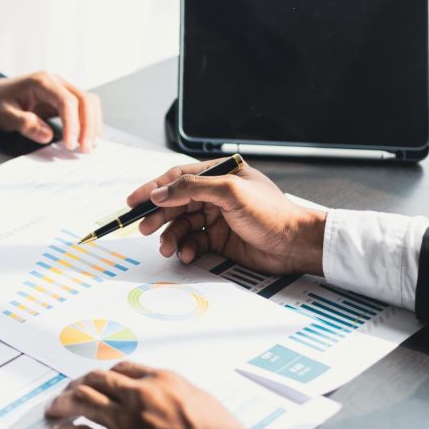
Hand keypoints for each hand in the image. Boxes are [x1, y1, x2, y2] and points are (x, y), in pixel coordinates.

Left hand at [0, 72, 102, 151]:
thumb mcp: (4, 115)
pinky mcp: (65, 99)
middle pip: (84, 100)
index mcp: (42, 82)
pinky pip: (84, 108)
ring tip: (88, 146)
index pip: (66, 101)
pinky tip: (87, 138)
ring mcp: (63, 89)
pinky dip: (89, 123)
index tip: (70, 145)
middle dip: (88, 126)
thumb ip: (24, 123)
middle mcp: (57, 82)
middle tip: (85, 149)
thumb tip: (47, 136)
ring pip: (89, 103)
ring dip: (92, 125)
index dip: (72, 124)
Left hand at [45, 361, 269, 428]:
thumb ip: (180, 395)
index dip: (104, 375)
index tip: (95, 381)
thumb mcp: (205, 404)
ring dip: (62, 403)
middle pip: (96, 381)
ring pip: (82, 401)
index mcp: (163, 381)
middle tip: (65, 393)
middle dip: (76, 384)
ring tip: (53, 409)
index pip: (123, 369)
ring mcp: (127, 424)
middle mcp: (140, 396)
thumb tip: (168, 398)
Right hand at [126, 159, 325, 274]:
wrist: (295, 245)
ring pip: (182, 225)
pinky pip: (193, 242)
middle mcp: (216, 195)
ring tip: (166, 248)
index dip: (153, 189)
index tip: (133, 201)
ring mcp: (217, 218)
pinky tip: (188, 254)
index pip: (178, 178)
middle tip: (143, 229)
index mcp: (220, 174)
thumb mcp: (230, 192)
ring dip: (171, 236)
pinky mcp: (219, 239)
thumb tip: (160, 193)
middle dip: (158, 216)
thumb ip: (192, 188)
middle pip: (176, 203)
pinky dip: (187, 248)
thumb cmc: (271, 213)